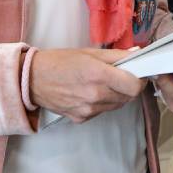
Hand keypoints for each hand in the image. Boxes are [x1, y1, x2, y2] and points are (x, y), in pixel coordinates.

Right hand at [29, 48, 147, 123]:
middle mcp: (95, 95)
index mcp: (99, 75)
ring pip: (116, 105)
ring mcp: (88, 110)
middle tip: (119, 76)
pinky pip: (101, 112)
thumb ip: (116, 56)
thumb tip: (138, 54)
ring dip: (116, 95)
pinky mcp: (81, 119)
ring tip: (102, 84)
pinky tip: (89, 93)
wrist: (32, 80)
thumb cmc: (60, 61)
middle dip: (128, 86)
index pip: (134, 86)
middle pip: (128, 97)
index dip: (140, 80)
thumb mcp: (89, 53)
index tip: (138, 74)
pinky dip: (102, 103)